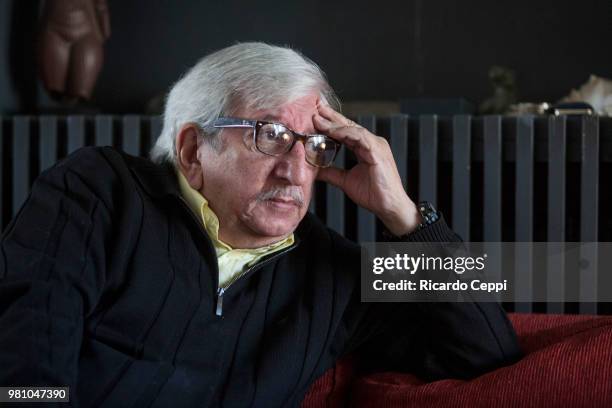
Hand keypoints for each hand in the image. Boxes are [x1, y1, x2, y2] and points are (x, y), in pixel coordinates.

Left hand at [313, 103, 421, 235]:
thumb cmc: (374, 194)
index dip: (331, 124)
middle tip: (316, 108)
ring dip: (335, 124)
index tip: (316, 118)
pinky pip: (360, 138)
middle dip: (332, 117)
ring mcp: (377, 145)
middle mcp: (372, 143)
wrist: (389, 206)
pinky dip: (346, 134)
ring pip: (353, 129)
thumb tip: (315, 170)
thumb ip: (331, 173)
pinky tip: (333, 132)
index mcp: (366, 148)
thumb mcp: (346, 181)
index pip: (346, 132)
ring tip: (320, 120)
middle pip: (349, 126)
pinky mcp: (378, 151)